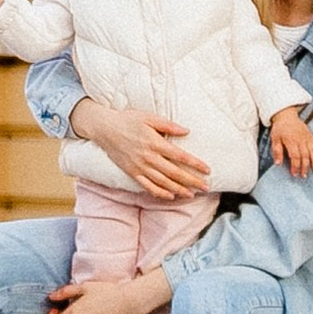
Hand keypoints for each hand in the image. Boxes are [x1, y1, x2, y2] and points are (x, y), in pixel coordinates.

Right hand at [70, 101, 210, 202]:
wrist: (105, 128)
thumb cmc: (128, 120)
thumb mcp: (149, 117)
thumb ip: (168, 125)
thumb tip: (187, 131)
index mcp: (155, 142)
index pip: (180, 156)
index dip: (195, 164)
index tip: (207, 170)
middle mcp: (149, 157)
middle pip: (175, 173)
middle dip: (192, 181)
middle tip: (205, 187)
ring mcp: (140, 167)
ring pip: (163, 182)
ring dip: (179, 189)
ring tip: (192, 194)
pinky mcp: (132, 172)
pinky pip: (148, 186)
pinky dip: (160, 193)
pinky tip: (170, 196)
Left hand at [267, 104, 312, 177]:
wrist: (286, 115)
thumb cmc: (280, 128)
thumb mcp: (275, 139)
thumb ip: (277, 151)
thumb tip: (278, 164)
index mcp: (291, 141)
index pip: (295, 157)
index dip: (295, 166)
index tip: (294, 174)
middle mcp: (301, 140)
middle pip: (305, 156)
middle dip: (305, 167)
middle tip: (304, 176)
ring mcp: (307, 138)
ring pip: (312, 151)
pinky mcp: (311, 136)